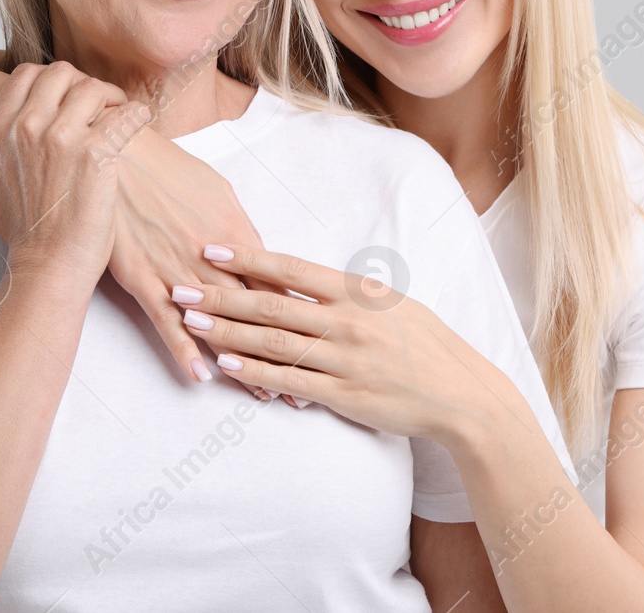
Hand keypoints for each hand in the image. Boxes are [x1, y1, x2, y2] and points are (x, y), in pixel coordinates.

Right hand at [0, 62, 149, 285]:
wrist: (48, 267)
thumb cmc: (24, 235)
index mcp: (2, 132)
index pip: (27, 74)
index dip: (54, 81)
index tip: (70, 100)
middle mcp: (27, 128)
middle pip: (62, 73)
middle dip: (84, 84)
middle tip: (100, 106)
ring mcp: (61, 138)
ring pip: (93, 88)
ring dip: (112, 98)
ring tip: (120, 117)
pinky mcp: (94, 153)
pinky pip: (124, 114)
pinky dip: (136, 115)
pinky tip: (138, 125)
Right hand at [112, 129, 277, 391]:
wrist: (118, 156)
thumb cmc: (169, 168)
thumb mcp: (217, 191)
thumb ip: (238, 229)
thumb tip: (256, 254)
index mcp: (235, 235)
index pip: (275, 286)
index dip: (298, 320)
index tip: (319, 347)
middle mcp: (212, 259)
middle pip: (254, 316)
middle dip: (281, 355)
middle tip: (302, 392)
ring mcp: (177, 272)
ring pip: (217, 326)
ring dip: (241, 362)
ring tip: (264, 397)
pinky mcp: (143, 279)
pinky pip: (167, 322)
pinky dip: (184, 350)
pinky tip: (200, 377)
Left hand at [170, 244, 489, 438]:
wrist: (461, 395)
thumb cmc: (425, 345)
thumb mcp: (391, 304)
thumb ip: (348, 292)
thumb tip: (306, 277)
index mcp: (357, 291)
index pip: (292, 267)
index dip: (248, 257)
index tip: (211, 249)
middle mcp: (347, 321)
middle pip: (272, 303)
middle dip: (222, 295)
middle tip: (182, 287)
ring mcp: (344, 359)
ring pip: (273, 342)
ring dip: (228, 332)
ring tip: (192, 323)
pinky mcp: (344, 394)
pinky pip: (290, 381)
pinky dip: (255, 371)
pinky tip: (226, 364)